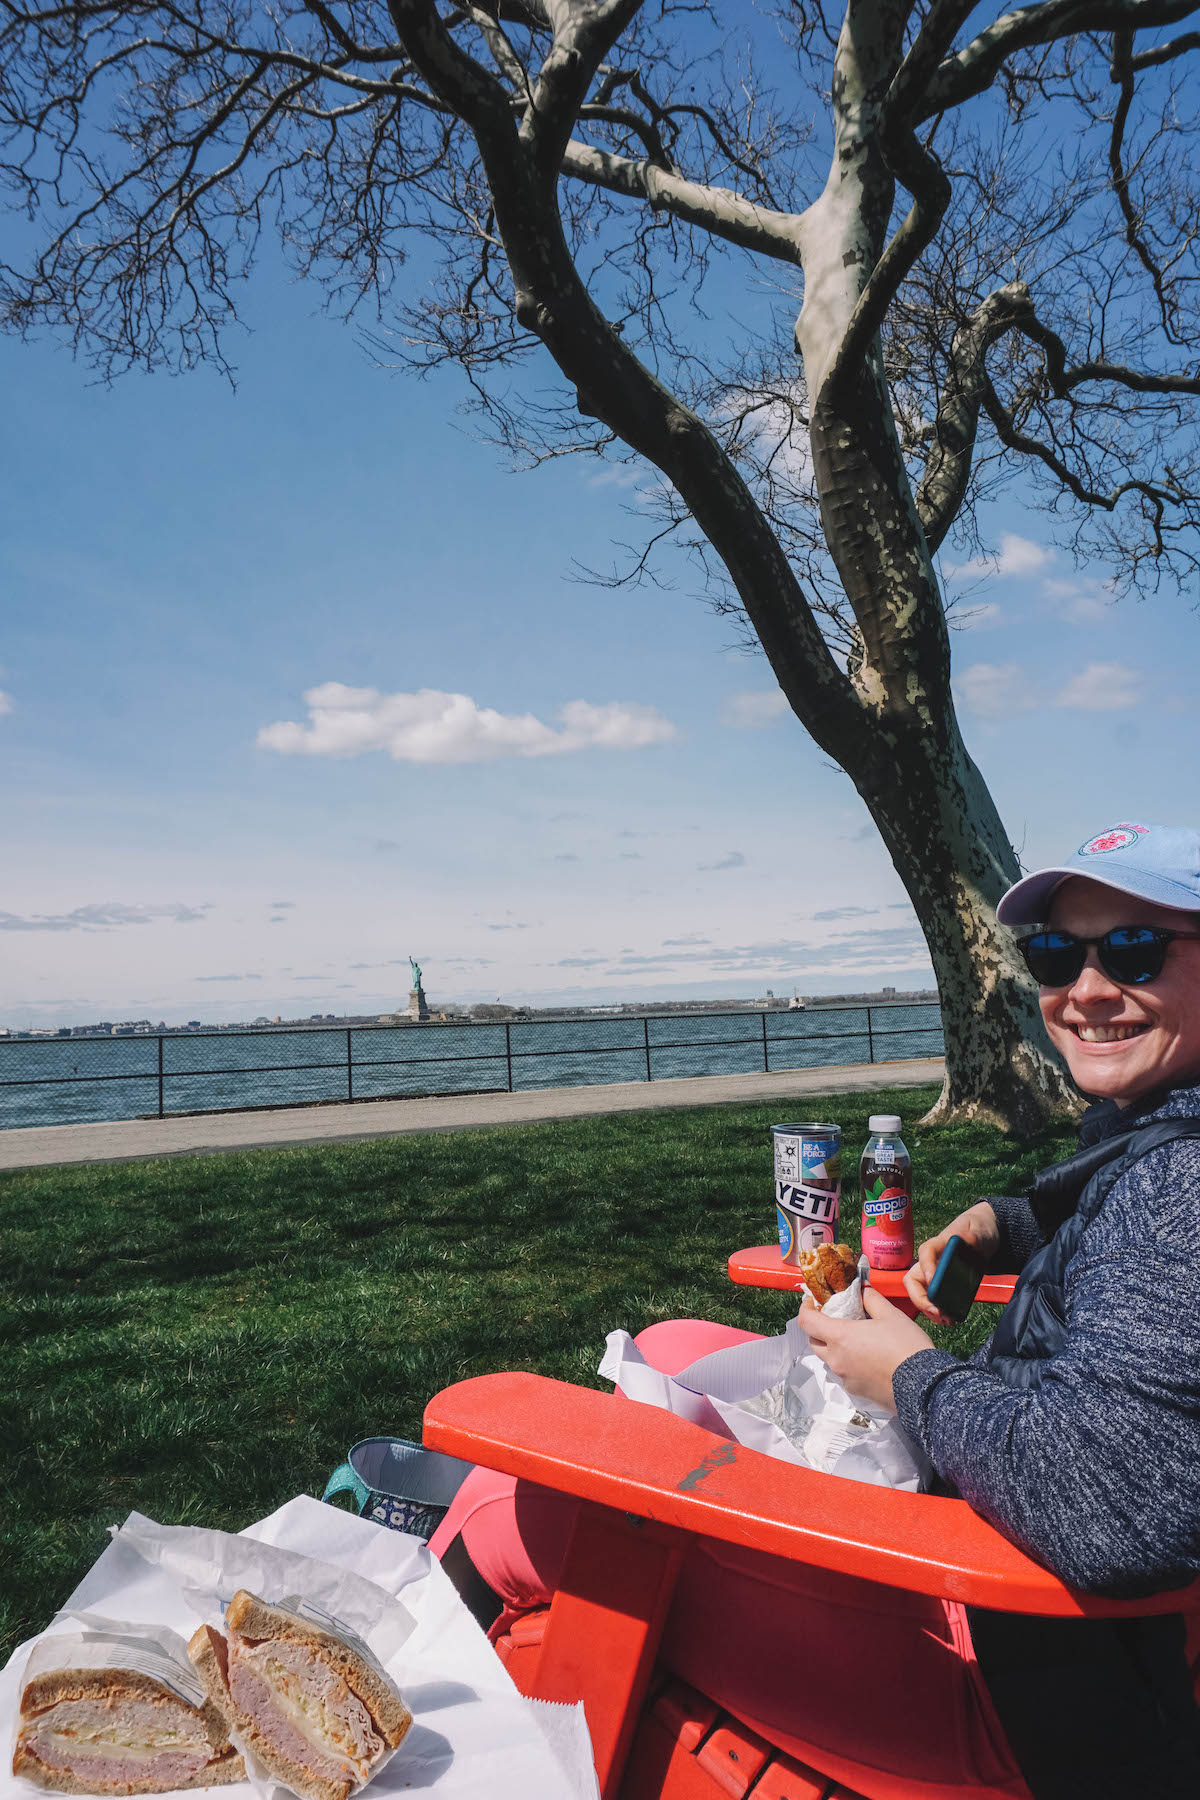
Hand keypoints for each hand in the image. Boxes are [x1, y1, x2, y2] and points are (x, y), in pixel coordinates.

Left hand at [793, 1285, 932, 1412]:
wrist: (924, 1385)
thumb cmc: (906, 1346)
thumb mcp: (890, 1315)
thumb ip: (871, 1299)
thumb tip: (861, 1288)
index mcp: (840, 1337)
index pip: (806, 1322)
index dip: (805, 1309)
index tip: (813, 1302)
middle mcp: (836, 1360)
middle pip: (814, 1342)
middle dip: (819, 1329)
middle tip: (835, 1319)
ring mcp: (845, 1378)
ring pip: (829, 1360)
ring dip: (835, 1348)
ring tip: (856, 1339)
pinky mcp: (856, 1392)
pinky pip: (844, 1374)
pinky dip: (849, 1364)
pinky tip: (869, 1359)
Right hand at [903, 1201, 999, 1324]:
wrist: (982, 1237)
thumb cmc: (978, 1229)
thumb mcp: (979, 1229)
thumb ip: (974, 1234)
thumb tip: (968, 1239)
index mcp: (939, 1243)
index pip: (926, 1252)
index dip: (926, 1266)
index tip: (932, 1280)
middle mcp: (931, 1261)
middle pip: (914, 1280)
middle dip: (921, 1299)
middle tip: (938, 1311)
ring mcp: (933, 1274)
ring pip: (920, 1294)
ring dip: (929, 1310)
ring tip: (946, 1320)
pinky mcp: (940, 1285)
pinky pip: (932, 1301)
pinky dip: (937, 1313)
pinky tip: (949, 1319)